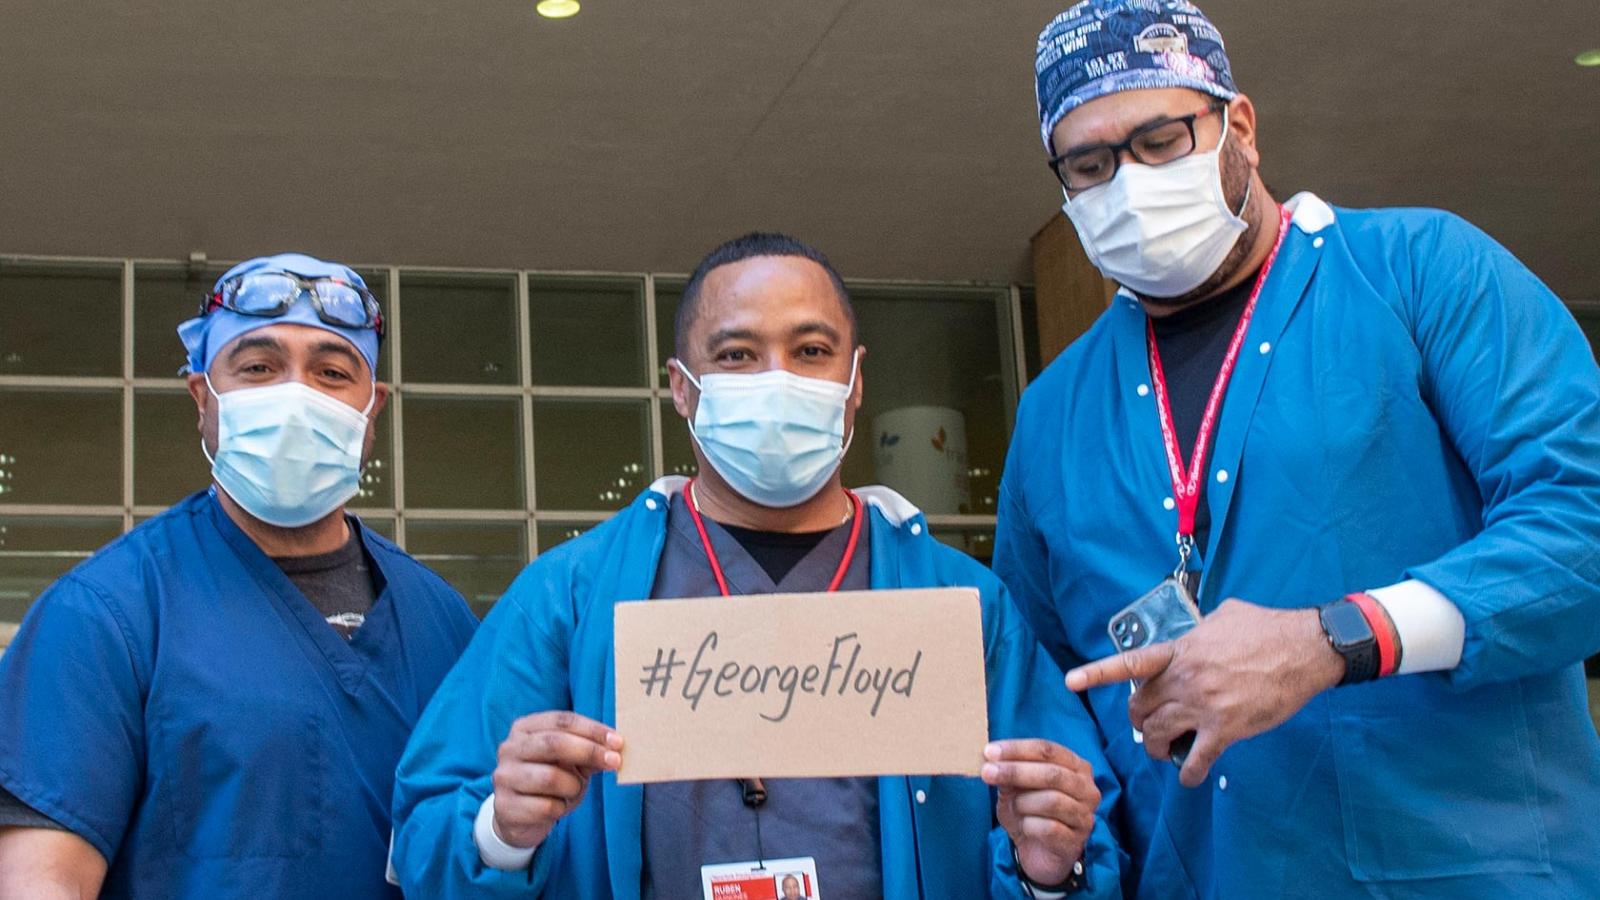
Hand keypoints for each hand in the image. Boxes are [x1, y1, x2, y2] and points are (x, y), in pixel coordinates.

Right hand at [491, 711, 623, 848]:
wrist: (518, 818)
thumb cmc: (549, 782)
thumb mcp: (569, 762)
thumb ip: (588, 751)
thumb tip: (615, 747)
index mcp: (525, 729)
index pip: (562, 720)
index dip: (592, 729)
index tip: (617, 741)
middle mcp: (509, 749)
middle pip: (554, 743)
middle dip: (589, 752)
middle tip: (615, 761)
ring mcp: (504, 777)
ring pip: (551, 778)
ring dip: (573, 787)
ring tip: (573, 791)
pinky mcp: (505, 807)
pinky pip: (546, 807)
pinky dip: (561, 808)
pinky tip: (556, 808)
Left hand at [980, 739, 1099, 886]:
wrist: (1039, 854)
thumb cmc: (1030, 814)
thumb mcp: (1015, 790)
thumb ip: (1009, 775)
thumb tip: (992, 760)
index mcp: (1076, 767)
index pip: (1048, 750)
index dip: (1017, 749)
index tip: (989, 751)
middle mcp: (1086, 789)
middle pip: (1052, 773)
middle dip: (1016, 771)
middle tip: (987, 772)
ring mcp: (1085, 816)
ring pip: (1052, 801)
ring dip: (1023, 803)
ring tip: (1014, 808)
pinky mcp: (1076, 841)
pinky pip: (1049, 828)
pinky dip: (1029, 825)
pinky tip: (1024, 827)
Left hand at [1065, 599, 1344, 787]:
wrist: (1303, 649)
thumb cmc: (1267, 628)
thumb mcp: (1223, 616)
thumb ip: (1199, 629)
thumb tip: (1195, 631)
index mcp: (1180, 651)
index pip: (1131, 664)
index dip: (1098, 673)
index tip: (1071, 682)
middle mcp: (1184, 678)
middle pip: (1142, 708)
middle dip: (1139, 720)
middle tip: (1147, 726)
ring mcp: (1203, 705)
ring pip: (1159, 734)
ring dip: (1157, 747)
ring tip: (1163, 751)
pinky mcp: (1225, 728)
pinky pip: (1196, 758)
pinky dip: (1189, 772)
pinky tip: (1190, 777)